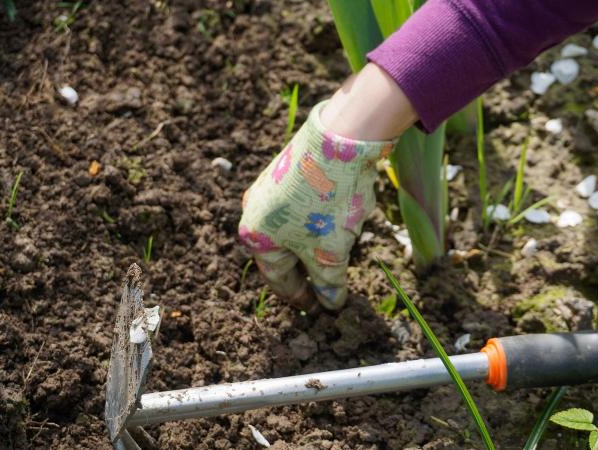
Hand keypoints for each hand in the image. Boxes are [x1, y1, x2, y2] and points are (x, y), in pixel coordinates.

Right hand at [238, 101, 394, 309]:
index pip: (279, 280)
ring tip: (341, 252)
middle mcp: (255, 212)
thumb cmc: (327, 203)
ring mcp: (270, 189)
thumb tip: (331, 304)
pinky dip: (320, 222)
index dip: (302, 298)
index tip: (320, 310)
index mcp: (256, 237)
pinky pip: (303, 208)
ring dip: (317, 245)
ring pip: (295, 230)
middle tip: (329, 287)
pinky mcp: (289, 171)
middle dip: (309, 271)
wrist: (340, 139)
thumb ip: (329, 283)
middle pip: (285, 254)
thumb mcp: (330, 253)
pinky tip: (342, 220)